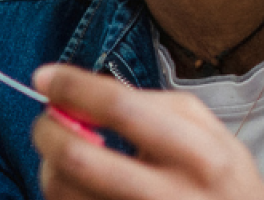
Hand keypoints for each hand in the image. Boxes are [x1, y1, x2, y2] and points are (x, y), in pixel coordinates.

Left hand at [30, 64, 263, 199]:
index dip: (73, 87)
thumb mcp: (208, 132)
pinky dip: (63, 191)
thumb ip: (150, 105)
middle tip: (46, 120)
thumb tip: (79, 93)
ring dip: (49, 166)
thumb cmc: (219, 178)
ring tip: (62, 154)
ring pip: (66, 192)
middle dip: (47, 131)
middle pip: (80, 158)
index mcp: (200, 155)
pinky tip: (77, 183)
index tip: (44, 76)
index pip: (122, 108)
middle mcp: (173, 197)